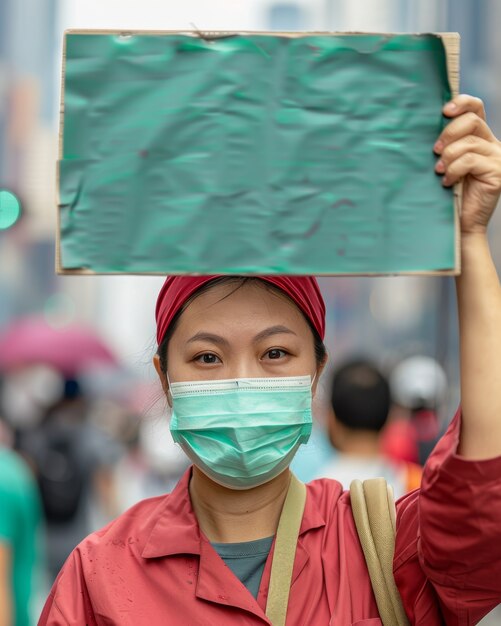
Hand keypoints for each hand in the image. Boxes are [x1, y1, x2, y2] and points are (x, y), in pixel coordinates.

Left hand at [434, 94, 500, 234]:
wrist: (463, 223)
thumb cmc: (449, 192)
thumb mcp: (446, 163)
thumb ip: (445, 145)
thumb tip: (423, 127)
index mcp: (481, 138)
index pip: (476, 108)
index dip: (461, 103)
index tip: (443, 112)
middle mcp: (493, 144)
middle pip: (472, 121)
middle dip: (448, 133)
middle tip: (435, 151)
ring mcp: (498, 158)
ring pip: (468, 143)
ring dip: (448, 157)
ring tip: (439, 171)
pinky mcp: (498, 172)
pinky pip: (470, 160)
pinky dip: (454, 170)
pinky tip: (447, 181)